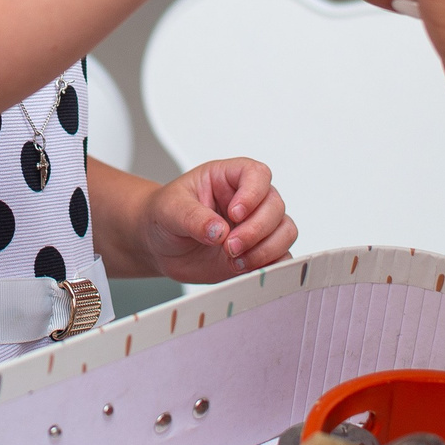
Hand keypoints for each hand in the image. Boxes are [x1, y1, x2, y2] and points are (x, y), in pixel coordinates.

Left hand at [136, 158, 297, 282]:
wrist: (159, 245)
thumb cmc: (164, 215)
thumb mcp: (170, 210)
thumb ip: (193, 218)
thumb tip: (219, 231)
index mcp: (228, 177)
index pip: (257, 174)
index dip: (253, 193)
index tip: (235, 213)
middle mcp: (249, 200)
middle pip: (275, 206)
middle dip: (256, 230)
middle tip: (229, 246)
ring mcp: (256, 226)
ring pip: (285, 231)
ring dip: (265, 249)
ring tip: (235, 261)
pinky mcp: (258, 252)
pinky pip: (281, 257)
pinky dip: (270, 266)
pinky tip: (245, 270)